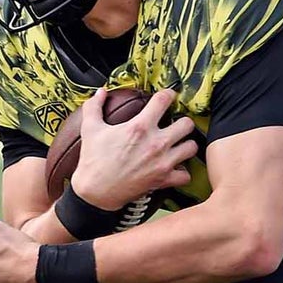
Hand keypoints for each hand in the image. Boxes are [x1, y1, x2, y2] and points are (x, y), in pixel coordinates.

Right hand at [71, 87, 197, 210]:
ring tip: (179, 144)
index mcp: (140, 127)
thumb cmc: (93, 160)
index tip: (169, 95)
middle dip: (182, 121)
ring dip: (186, 144)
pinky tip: (175, 167)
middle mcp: (156, 143)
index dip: (168, 94)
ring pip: (191, 147)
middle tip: (176, 124)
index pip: (163, 100)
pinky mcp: (164, 179)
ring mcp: (162, 162)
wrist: (96, 191)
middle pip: (186, 124)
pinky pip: (186, 174)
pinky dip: (183, 171)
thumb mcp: (90, 128)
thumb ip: (94, 106)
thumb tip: (100, 92)